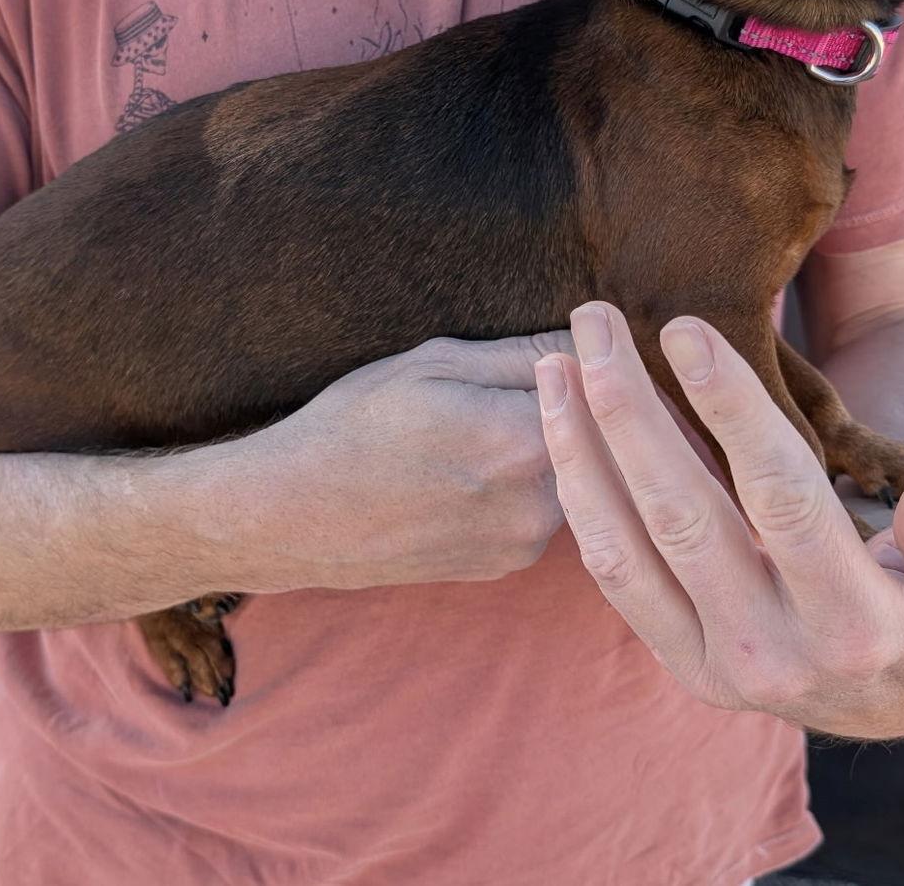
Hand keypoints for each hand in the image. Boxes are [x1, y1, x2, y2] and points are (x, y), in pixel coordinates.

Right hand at [229, 332, 570, 593]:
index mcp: (525, 442)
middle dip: (588, 404)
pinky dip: (530, 481)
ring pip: (576, 475)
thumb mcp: (436, 363)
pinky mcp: (509, 564)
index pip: (606, 385)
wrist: (297, 515)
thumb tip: (593, 340)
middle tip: (543, 381)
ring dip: (561, 445)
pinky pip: (544, 507)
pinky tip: (479, 467)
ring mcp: (526, 544)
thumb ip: (526, 353)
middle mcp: (540, 504)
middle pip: (600, 437)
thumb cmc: (357, 424)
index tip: (592, 341)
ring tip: (499, 424)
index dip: (600, 357)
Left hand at [535, 303, 903, 739]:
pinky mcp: (669, 654)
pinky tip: (558, 423)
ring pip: (623, 543)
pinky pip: (607, 569)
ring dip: (579, 446)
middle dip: (628, 407)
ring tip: (553, 362)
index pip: (783, 498)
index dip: (733, 409)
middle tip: (594, 319)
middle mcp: (768, 652)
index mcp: (854, 625)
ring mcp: (708, 660)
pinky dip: (576, 493)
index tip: (687, 329)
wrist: (876, 701)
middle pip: (681, 514)